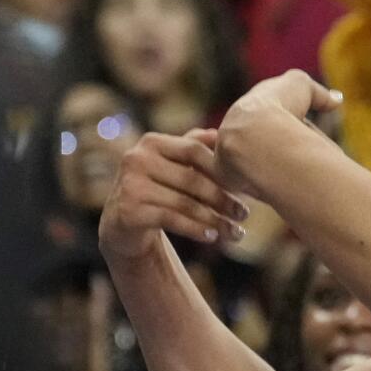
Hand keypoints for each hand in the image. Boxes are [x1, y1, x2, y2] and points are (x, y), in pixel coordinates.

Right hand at [99, 129, 250, 257]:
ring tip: (236, 232)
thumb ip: (193, 146)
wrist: (124, 222)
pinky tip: (213, 236)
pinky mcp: (128, 211)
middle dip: (223, 199)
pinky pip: (172, 220)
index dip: (222, 169)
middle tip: (244, 214)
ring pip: (184, 203)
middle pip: (192, 179)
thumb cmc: (159, 189)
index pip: (195, 150)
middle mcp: (136, 159)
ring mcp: (130, 185)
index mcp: (152, 142)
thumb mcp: (174, 165)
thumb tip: (221, 133)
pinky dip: (196, 229)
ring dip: (215, 220)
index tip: (246, 186)